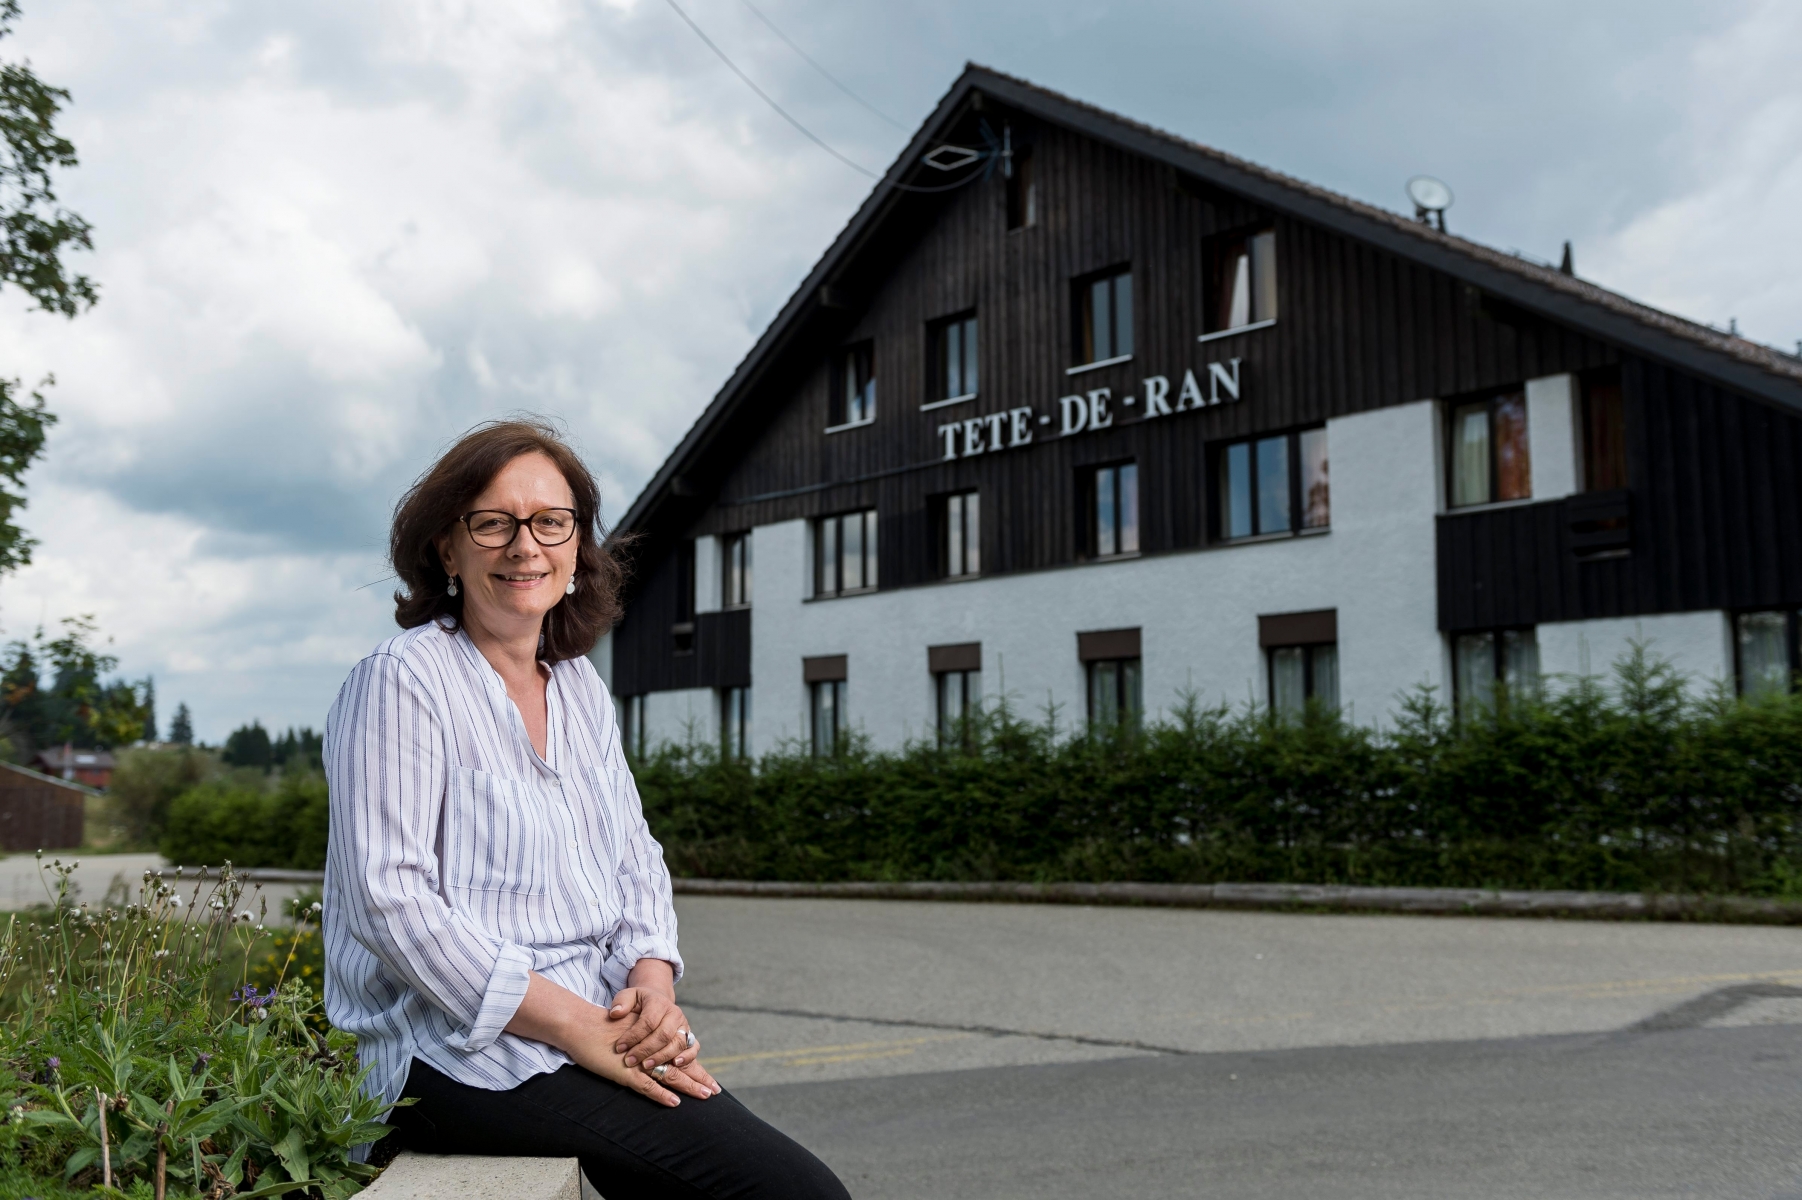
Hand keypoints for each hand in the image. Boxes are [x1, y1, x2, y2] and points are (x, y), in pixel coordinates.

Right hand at [503, 972, 718, 1106]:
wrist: (581, 1024)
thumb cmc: (601, 1030)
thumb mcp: (627, 1033)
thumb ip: (641, 1043)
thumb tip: (651, 1055)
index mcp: (652, 1041)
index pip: (678, 1056)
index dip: (694, 1068)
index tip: (710, 1080)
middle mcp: (649, 1050)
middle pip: (680, 1066)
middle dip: (699, 1078)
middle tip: (715, 1090)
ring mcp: (639, 1063)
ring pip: (669, 1076)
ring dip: (688, 1086)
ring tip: (705, 1095)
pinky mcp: (625, 1073)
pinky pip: (647, 1086)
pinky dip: (661, 1094)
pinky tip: (674, 1102)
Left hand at [608, 987, 717, 1088]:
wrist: (657, 1002)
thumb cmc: (639, 1003)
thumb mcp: (628, 996)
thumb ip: (621, 1002)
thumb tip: (616, 1013)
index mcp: (659, 1002)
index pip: (648, 1021)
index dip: (633, 1036)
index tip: (619, 1047)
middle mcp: (674, 1013)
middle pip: (663, 1034)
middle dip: (645, 1050)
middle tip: (630, 1061)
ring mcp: (684, 1025)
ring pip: (678, 1043)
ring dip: (662, 1057)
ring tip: (646, 1066)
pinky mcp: (690, 1036)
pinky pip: (694, 1048)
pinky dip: (687, 1057)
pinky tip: (674, 1064)